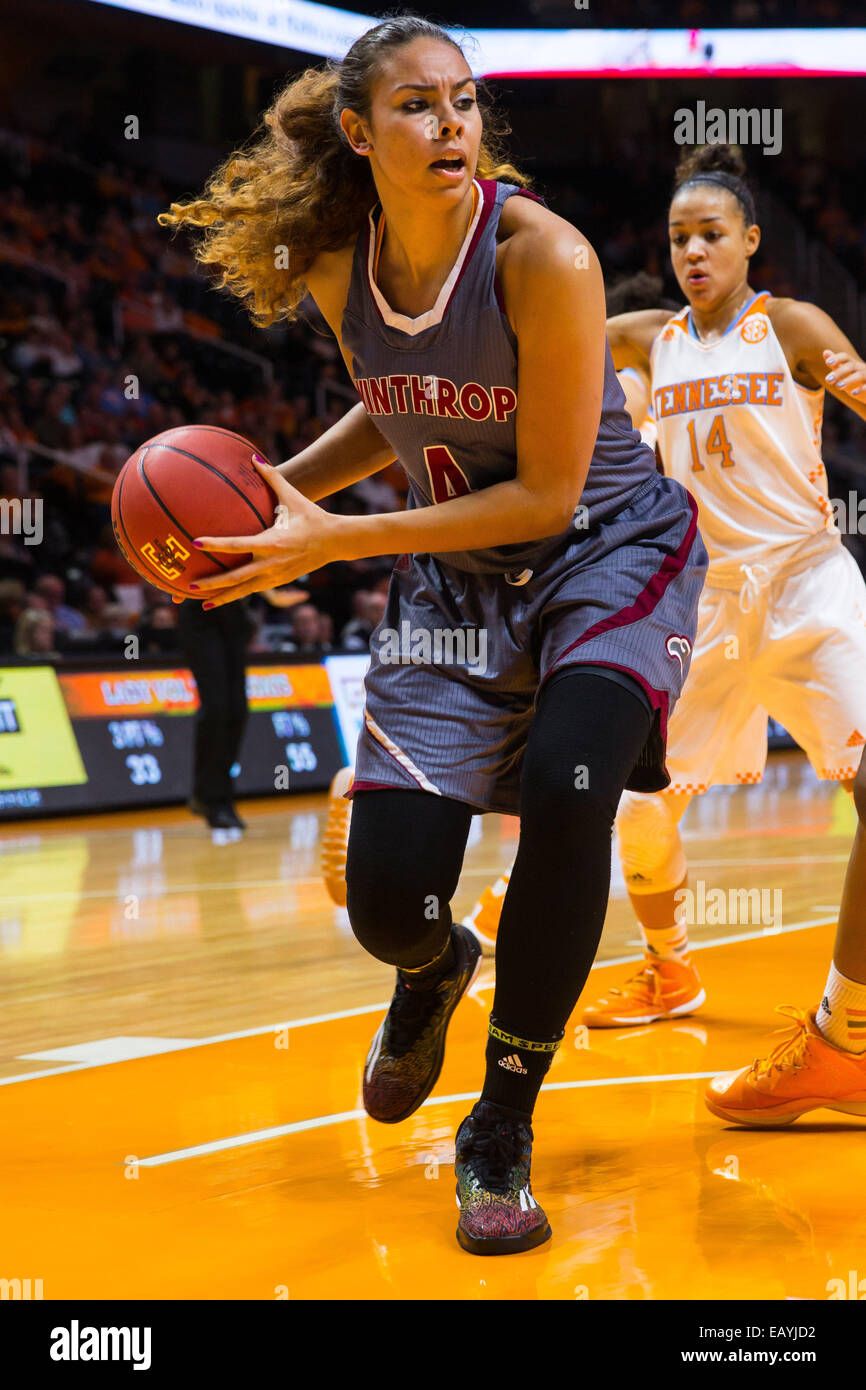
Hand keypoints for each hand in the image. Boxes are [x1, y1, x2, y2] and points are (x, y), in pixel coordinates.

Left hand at [186, 457, 340, 607]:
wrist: (334, 541)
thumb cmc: (311, 516)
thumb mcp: (292, 496)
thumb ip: (272, 477)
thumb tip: (253, 457)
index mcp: (272, 542)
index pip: (238, 544)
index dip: (217, 544)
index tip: (197, 543)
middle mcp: (272, 563)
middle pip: (237, 577)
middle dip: (214, 582)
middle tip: (191, 584)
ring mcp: (275, 575)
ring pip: (244, 590)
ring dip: (223, 597)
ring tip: (202, 604)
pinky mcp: (279, 582)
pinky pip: (253, 590)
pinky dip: (236, 595)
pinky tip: (221, 599)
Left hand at [823, 349, 865, 396]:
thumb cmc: (856, 379)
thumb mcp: (846, 371)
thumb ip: (836, 363)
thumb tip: (825, 352)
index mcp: (853, 364)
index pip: (845, 357)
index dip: (837, 358)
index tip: (827, 362)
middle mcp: (860, 368)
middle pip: (850, 366)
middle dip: (839, 372)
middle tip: (827, 380)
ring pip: (859, 375)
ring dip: (848, 380)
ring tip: (838, 386)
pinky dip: (861, 389)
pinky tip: (853, 393)